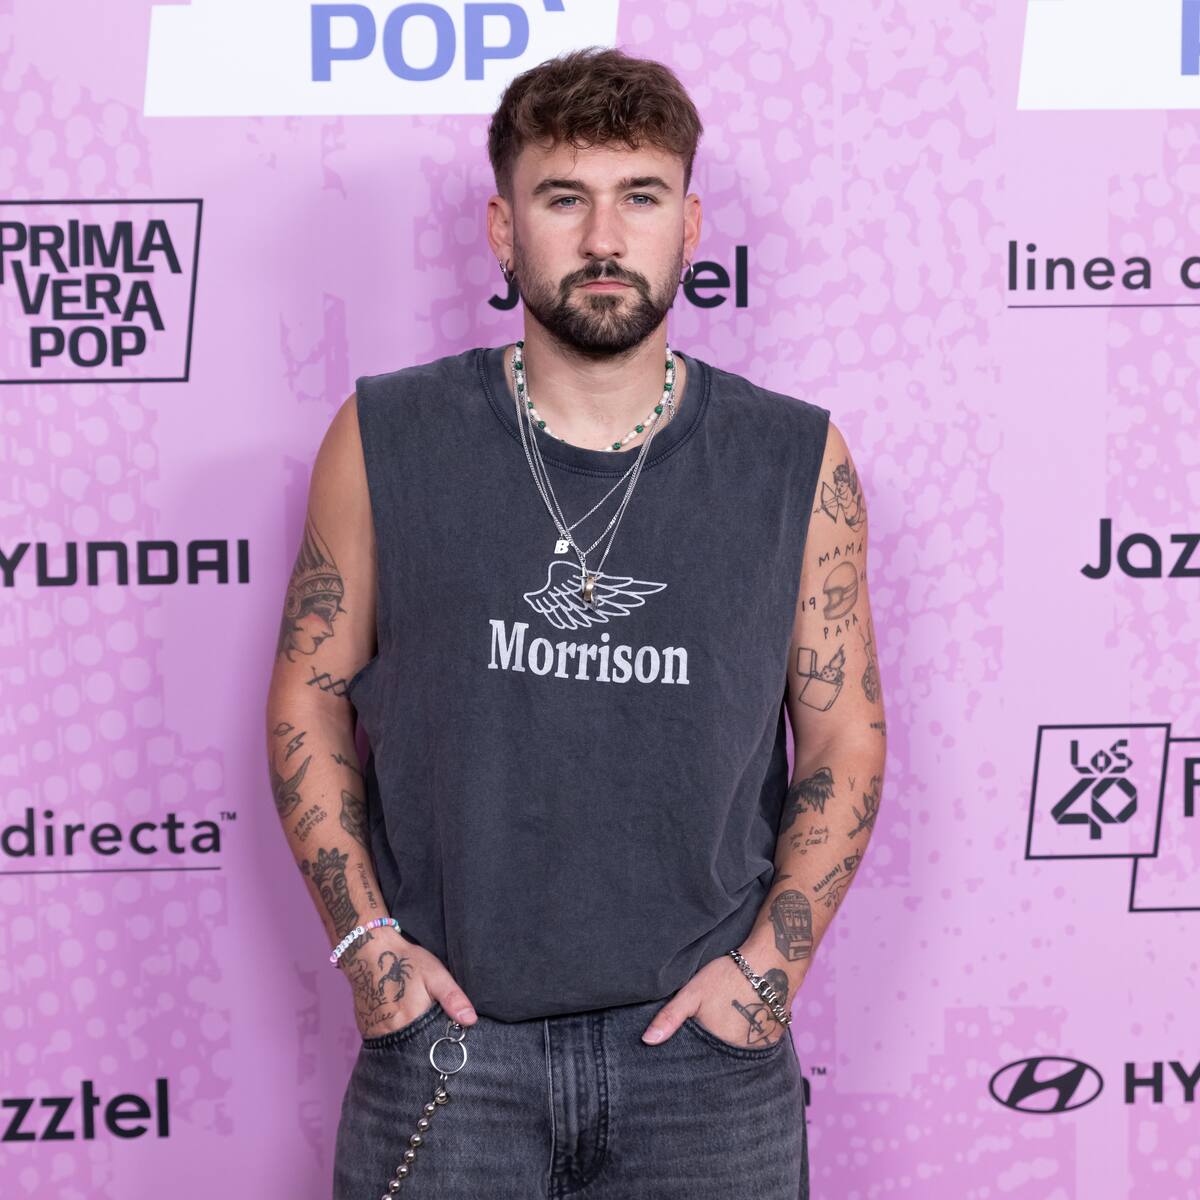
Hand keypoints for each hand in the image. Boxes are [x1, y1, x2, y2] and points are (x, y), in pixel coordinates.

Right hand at [338, 925, 477, 1038]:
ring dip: (407, 1042)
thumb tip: (470, 1020)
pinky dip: (392, 1036)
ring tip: (413, 1025)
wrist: (370, 951)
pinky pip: (382, 1041)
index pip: (430, 1048)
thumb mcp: (435, 975)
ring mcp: (375, 1032)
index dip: (439, 1046)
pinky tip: (399, 1022)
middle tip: (428, 1027)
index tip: (446, 1042)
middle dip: (423, 1046)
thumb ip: (452, 998)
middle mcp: (391, 1033)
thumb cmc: (406, 962)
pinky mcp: (365, 1028)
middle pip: (413, 1051)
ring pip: (396, 1048)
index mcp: (412, 1022)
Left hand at [640, 949, 791, 1048]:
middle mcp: (741, 1052)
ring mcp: (760, 1046)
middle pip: (721, 1058)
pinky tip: (746, 1022)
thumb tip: (646, 1041)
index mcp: (718, 1045)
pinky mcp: (774, 1038)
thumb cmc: (728, 975)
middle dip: (713, 1051)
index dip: (695, 1056)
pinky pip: (757, 1044)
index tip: (692, 1048)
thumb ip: (670, 1017)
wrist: (772, 961)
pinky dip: (750, 1038)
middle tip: (712, 1032)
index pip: (702, 1062)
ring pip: (739, 1052)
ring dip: (732, 1045)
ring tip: (729, 1025)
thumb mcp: (693, 993)